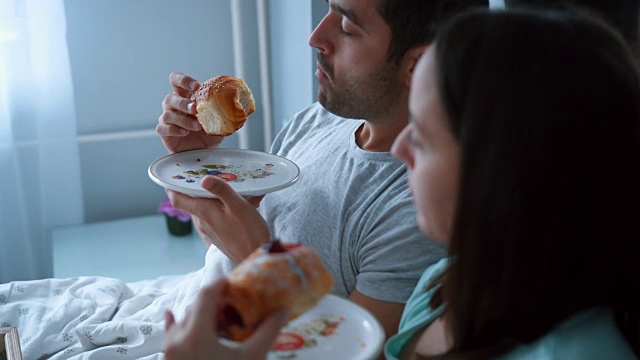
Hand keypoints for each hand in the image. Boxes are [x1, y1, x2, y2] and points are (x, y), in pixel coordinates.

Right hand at [157, 72, 223, 152]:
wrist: (202, 152)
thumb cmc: (208, 134)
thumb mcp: (220, 122)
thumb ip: (226, 112)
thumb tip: (244, 107)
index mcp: (186, 97)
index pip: (177, 81)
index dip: (183, 80)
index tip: (195, 86)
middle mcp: (174, 106)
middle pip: (170, 97)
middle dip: (183, 102)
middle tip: (195, 109)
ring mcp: (168, 118)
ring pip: (168, 114)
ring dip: (183, 119)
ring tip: (197, 126)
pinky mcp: (164, 132)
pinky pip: (163, 128)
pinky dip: (175, 129)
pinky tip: (185, 132)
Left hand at [164, 279, 286, 359]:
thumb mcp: (252, 359)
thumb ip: (267, 332)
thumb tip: (282, 312)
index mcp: (196, 333)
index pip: (207, 294)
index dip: (221, 284)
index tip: (235, 282)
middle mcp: (178, 337)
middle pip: (195, 306)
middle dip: (214, 301)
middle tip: (233, 304)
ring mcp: (169, 350)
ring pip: (183, 319)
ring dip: (200, 314)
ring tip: (218, 319)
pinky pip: (169, 334)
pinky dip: (174, 322)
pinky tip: (171, 315)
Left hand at [166, 175, 269, 263]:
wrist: (255, 257)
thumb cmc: (249, 232)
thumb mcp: (238, 206)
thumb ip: (222, 190)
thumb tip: (204, 178)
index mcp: (204, 212)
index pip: (177, 199)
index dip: (171, 187)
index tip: (171, 176)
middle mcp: (202, 222)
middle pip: (190, 202)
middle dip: (192, 189)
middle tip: (199, 173)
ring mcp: (208, 230)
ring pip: (201, 209)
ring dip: (206, 198)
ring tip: (218, 186)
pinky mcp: (216, 235)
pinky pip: (210, 217)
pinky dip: (215, 208)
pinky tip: (230, 204)